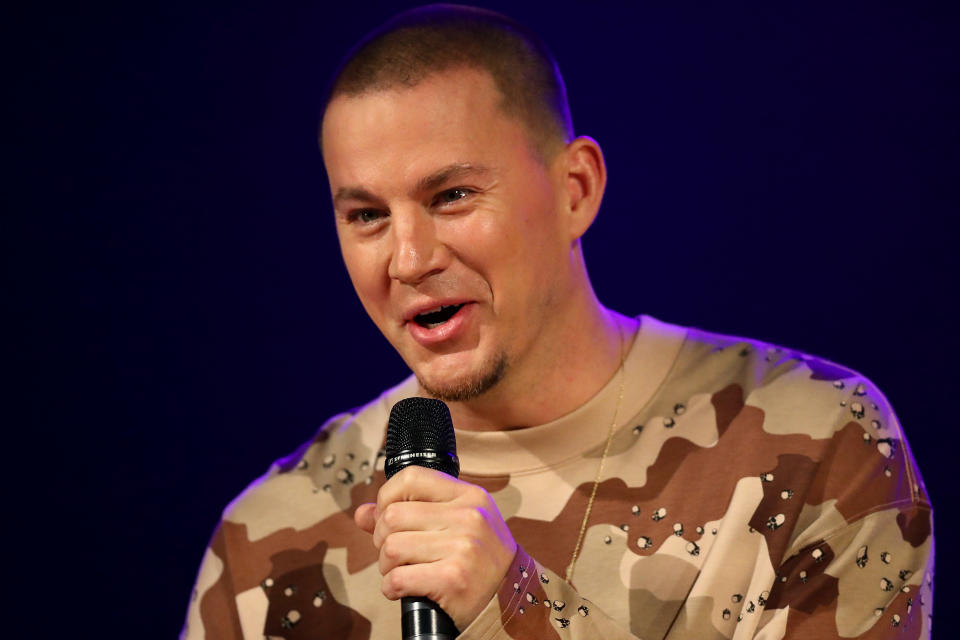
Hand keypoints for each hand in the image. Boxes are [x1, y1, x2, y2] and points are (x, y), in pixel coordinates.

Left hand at [354, 465, 517, 630]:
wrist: (511, 600)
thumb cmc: (480, 559)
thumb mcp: (457, 523)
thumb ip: (411, 512)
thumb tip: (363, 513)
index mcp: (469, 496)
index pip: (411, 477)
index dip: (387, 497)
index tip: (388, 517)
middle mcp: (469, 517)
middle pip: (393, 516)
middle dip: (382, 539)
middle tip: (396, 553)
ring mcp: (463, 548)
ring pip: (391, 547)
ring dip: (387, 566)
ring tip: (402, 571)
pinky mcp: (453, 579)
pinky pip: (397, 579)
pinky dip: (392, 588)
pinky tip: (404, 590)